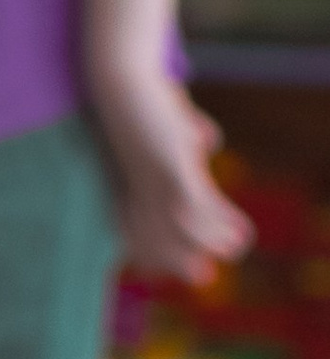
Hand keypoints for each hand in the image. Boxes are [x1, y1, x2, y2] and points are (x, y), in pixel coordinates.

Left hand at [95, 80, 252, 282]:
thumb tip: (208, 141)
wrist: (122, 80)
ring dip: (210, 243)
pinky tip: (236, 230)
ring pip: (179, 229)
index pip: (134, 233)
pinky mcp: (170, 165)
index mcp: (127, 186)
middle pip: (154, 240)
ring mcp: (152, 180)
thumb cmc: (144, 98)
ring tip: (235, 248)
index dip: (153, 256)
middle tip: (205, 278)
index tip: (175, 266)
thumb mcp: (168, 125)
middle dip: (179, 262)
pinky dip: (216, 223)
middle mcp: (136, 191)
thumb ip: (188, 136)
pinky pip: (192, 206)